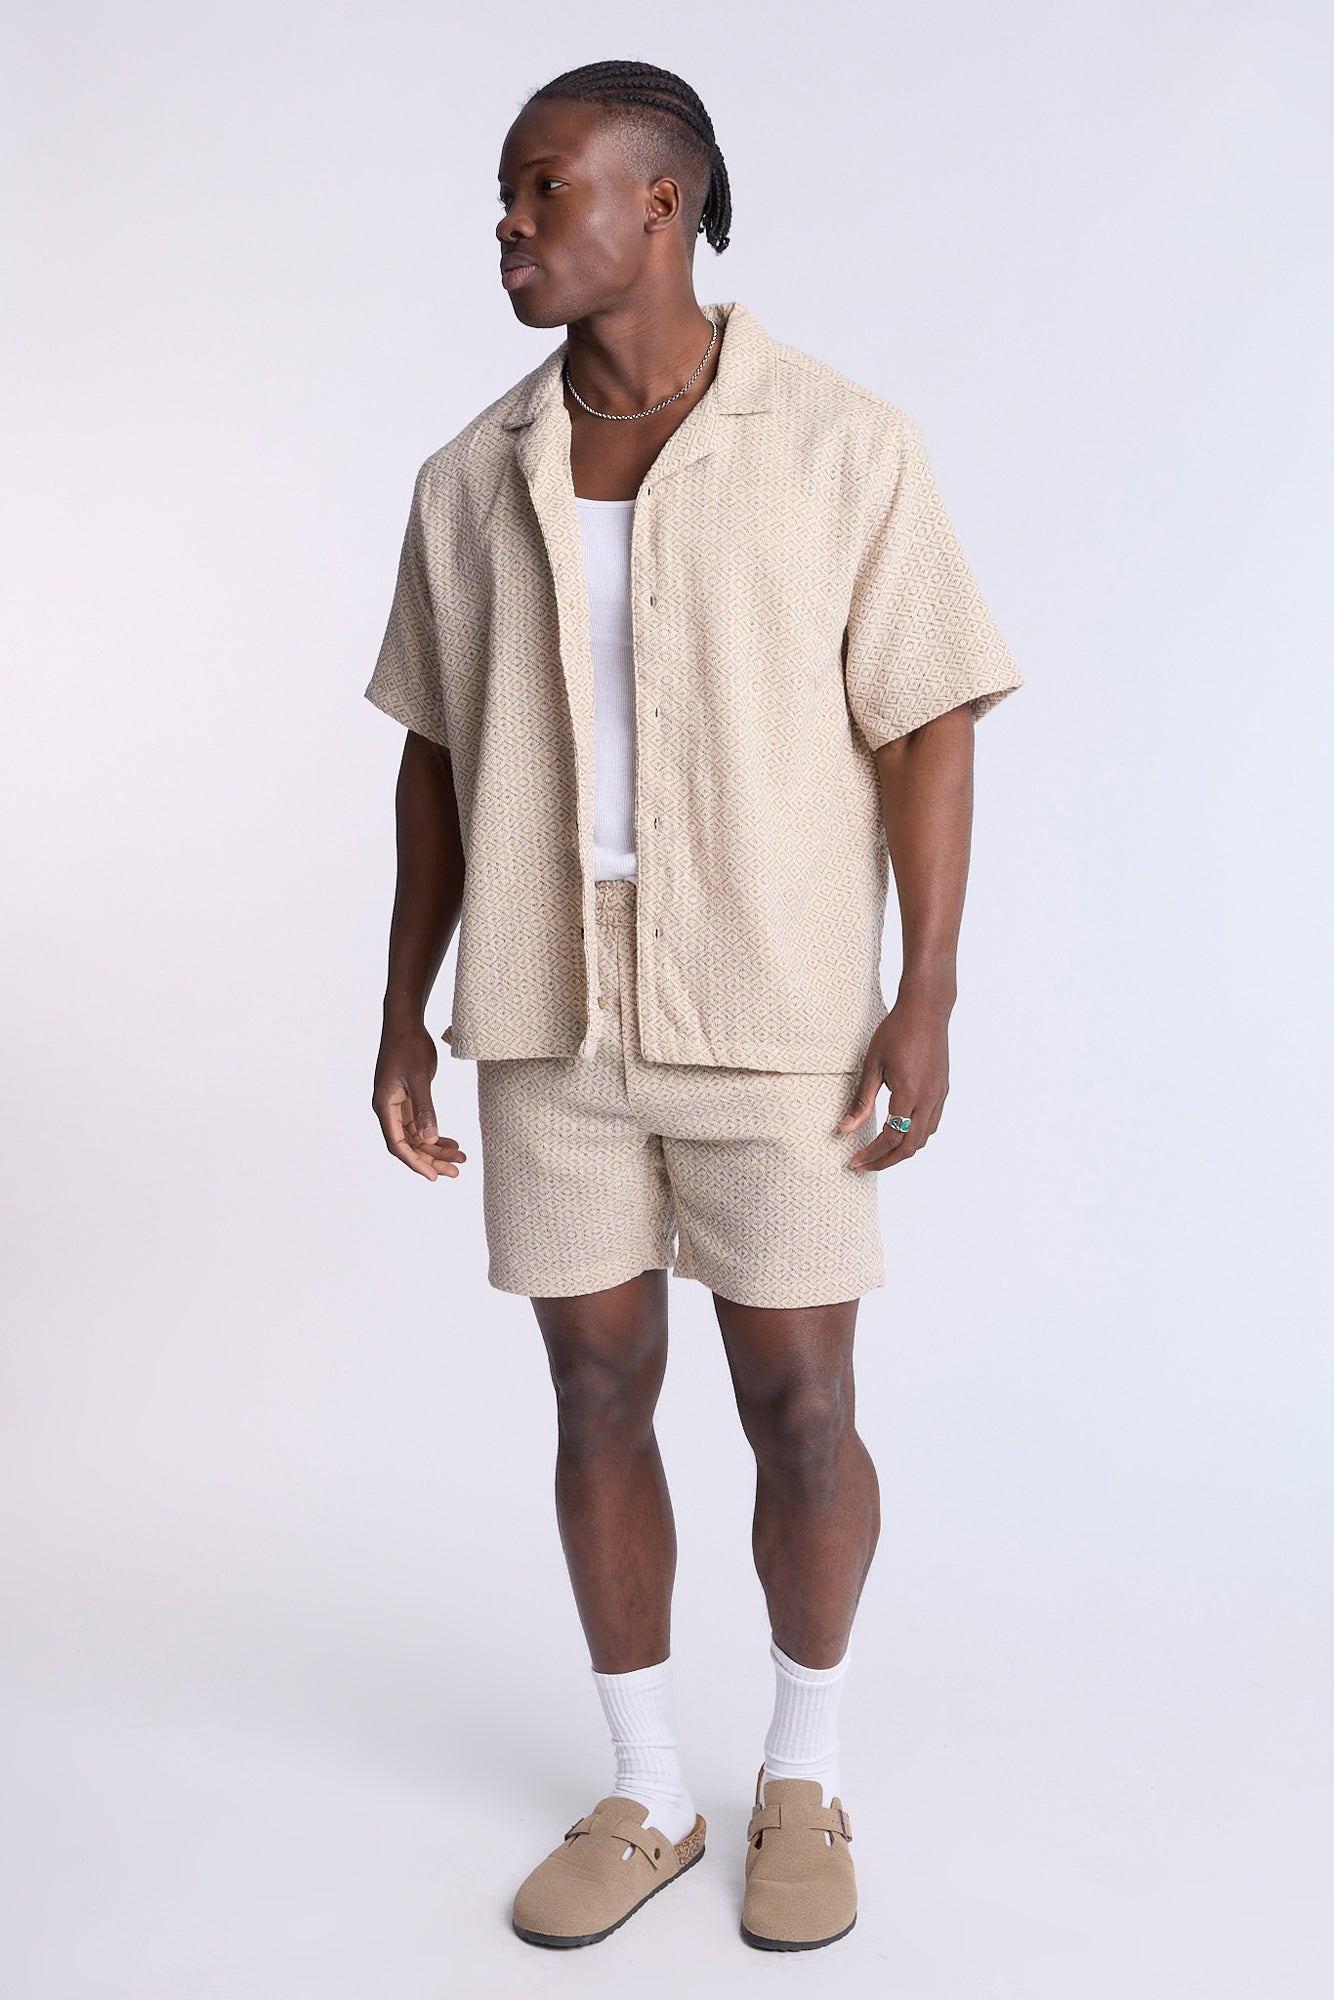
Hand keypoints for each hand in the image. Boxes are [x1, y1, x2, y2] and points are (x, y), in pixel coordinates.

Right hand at [372, 1022, 467, 1180]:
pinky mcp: (408, 1099)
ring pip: (417, 1136)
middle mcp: (389, 1109)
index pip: (398, 1144)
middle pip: (409, 1145)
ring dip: (436, 1149)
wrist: (405, 1023)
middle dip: (431, 1160)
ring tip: (459, 1159)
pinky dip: (436, 1134)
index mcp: (385, 1106)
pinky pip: (421, 1124)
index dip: (415, 1162)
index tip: (433, 1177)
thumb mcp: (419, 1077)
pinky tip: (452, 1142)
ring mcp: (398, 1105)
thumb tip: (429, 1138)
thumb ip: (425, 1108)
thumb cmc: (408, 1045)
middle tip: (455, 1172)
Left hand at [838, 998, 949, 1170]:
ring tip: (880, 1152)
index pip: (891, 1138)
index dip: (871, 1154)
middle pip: (910, 1146)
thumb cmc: (896, 1031)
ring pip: (924, 1137)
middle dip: (886, 1161)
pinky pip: (932, 1123)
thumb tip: (844, 1129)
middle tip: (864, 1165)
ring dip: (903, 1150)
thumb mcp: (872, 1065)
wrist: (926, 1009)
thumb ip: (861, 1100)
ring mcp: (939, 1095)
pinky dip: (916, 1135)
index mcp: (909, 1093)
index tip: (854, 1162)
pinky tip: (900, 1131)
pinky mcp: (942, 1089)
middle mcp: (928, 1099)